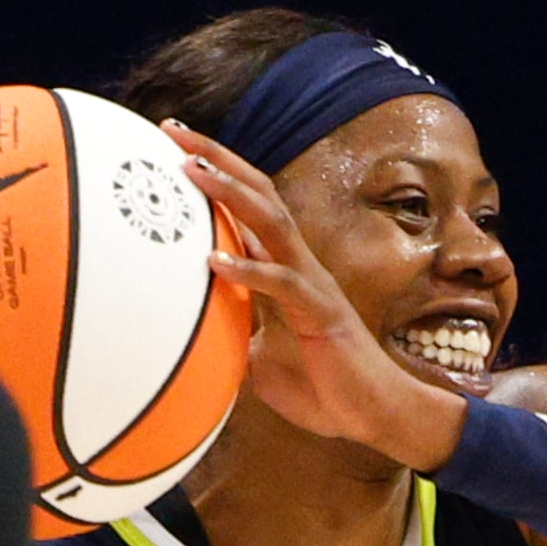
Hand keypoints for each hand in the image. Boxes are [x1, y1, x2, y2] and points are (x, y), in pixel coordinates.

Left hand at [165, 124, 466, 469]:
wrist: (374, 414)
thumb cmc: (323, 386)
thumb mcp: (261, 356)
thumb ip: (235, 332)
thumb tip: (194, 336)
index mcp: (285, 268)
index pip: (249, 206)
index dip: (216, 172)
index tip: (172, 144)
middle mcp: (300, 264)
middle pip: (259, 194)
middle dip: (217, 158)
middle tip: (172, 130)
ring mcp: (312, 284)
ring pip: (272, 223)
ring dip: (231, 194)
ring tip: (193, 170)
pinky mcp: (321, 313)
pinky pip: (283, 284)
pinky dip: (250, 270)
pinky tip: (216, 261)